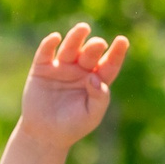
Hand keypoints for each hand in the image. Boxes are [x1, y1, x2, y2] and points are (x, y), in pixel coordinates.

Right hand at [17, 21, 128, 152]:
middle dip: (94, 47)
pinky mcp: (41, 69)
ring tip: (83, 28)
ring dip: (76, 37)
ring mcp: (61, 68)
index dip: (117, 53)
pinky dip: (49, 44)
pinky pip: (45, 53)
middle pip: (89, 53)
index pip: (109, 63)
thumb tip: (94, 77)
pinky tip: (56, 38)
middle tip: (98, 44)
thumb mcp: (92, 115)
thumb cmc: (72, 126)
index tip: (122, 41)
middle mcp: (80, 70)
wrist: (45, 134)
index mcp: (96, 80)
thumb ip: (100, 98)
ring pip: (70, 48)